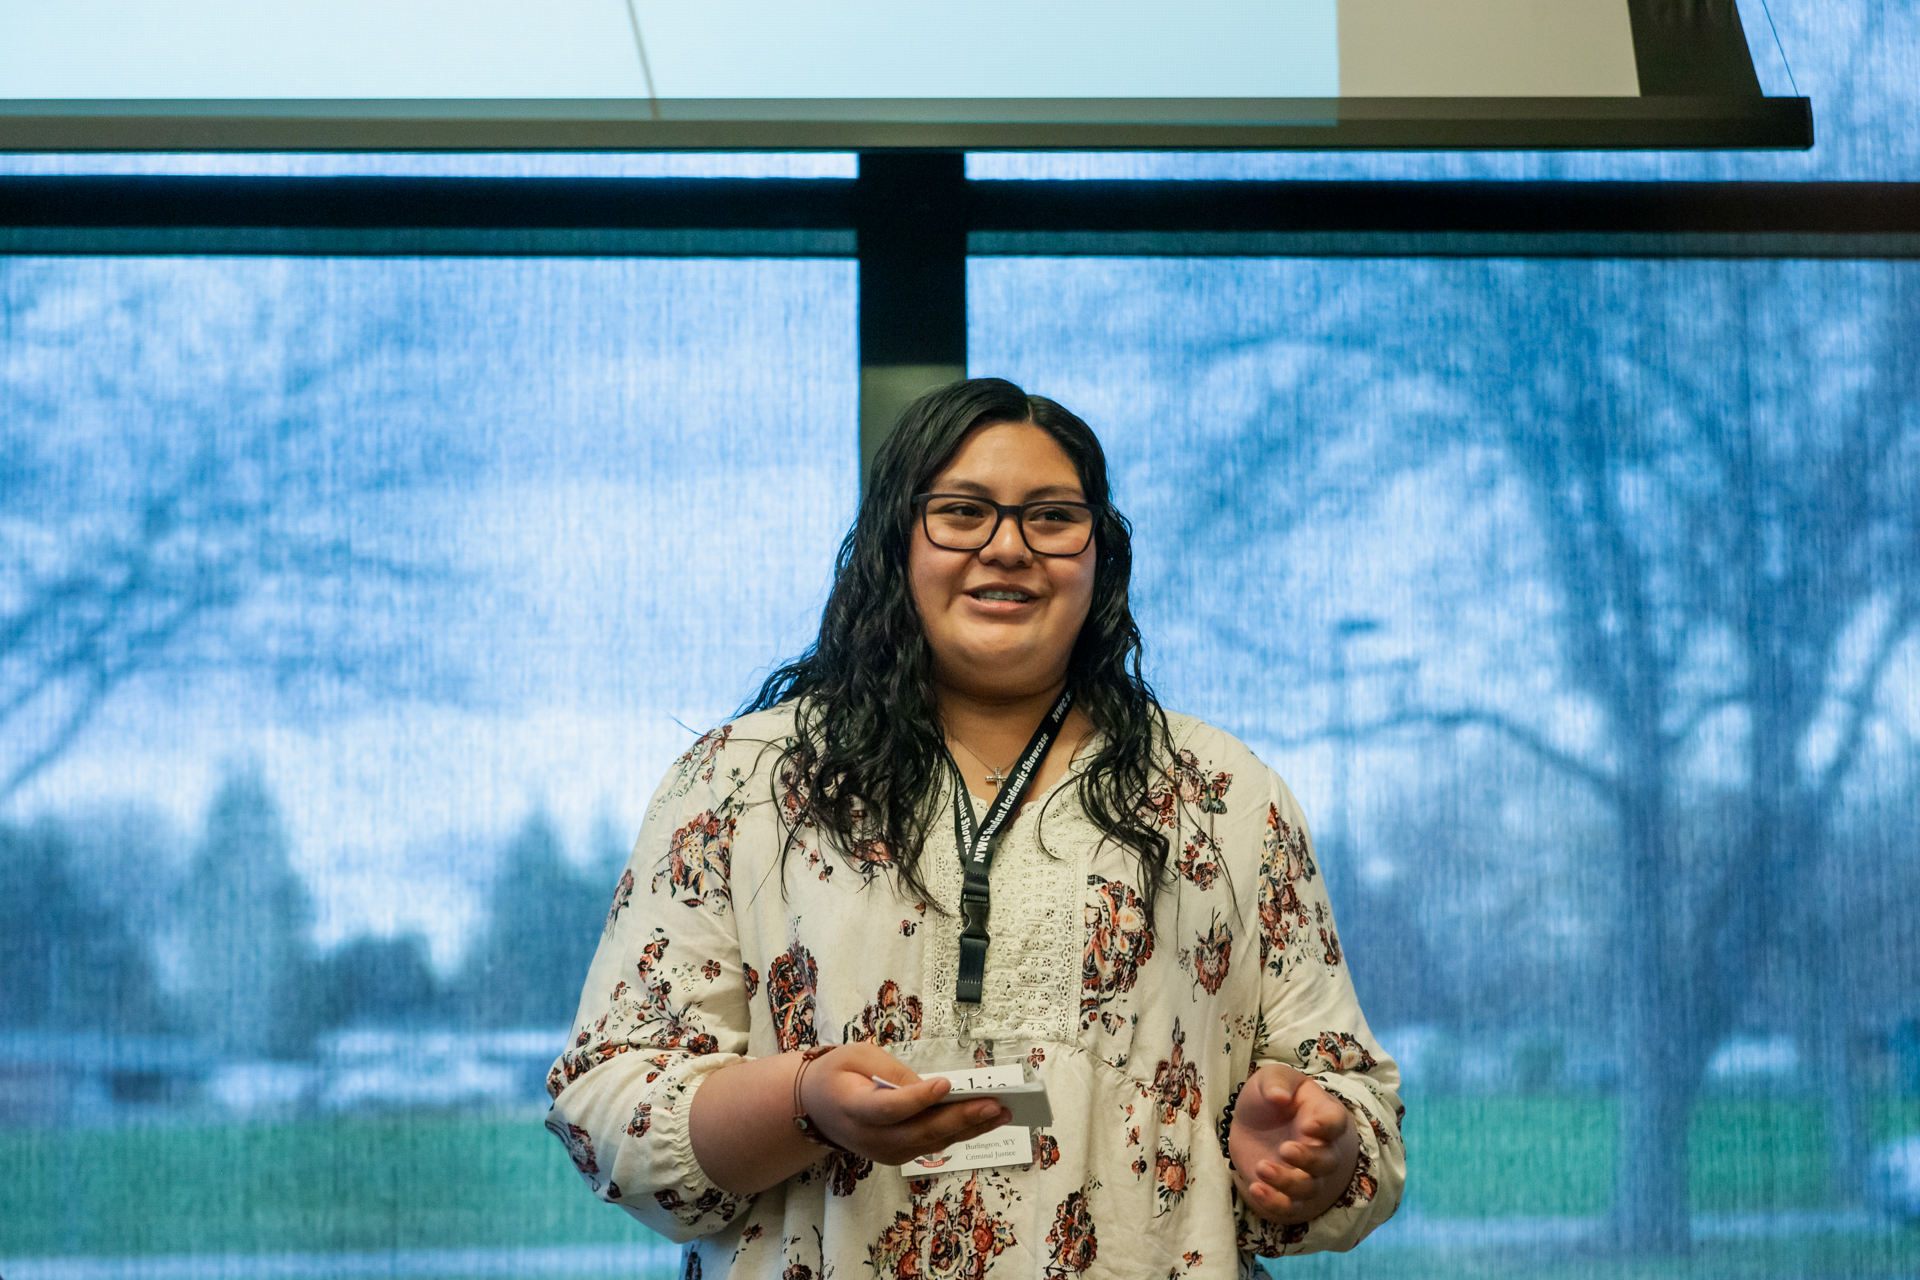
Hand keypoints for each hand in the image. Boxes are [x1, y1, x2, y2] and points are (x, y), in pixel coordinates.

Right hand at [800, 1043, 1011, 1165]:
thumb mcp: (858, 1056)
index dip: (918, 1099)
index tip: (945, 1084)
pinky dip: (959, 1132)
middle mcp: (872, 1138)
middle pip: (920, 1132)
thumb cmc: (838, 1074)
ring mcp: (885, 1152)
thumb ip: (893, 1072)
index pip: (890, 1108)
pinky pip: (931, 1144)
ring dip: (969, 1128)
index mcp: (855, 1108)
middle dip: (961, 1118)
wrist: (815, 1108)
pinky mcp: (898, 1155)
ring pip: (932, 1143)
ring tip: (1002, 1112)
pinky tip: (985, 1119)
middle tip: (995, 1105)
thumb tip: (933, 1088)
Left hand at [1227, 1063, 1358, 1224]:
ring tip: (1261, 1167)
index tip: (1308, 1126)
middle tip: (1284, 1149)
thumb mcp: (1269, 1079)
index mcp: (1322, 1115)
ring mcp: (1306, 1172)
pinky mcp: (1287, 1191)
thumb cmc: (1269, 1096)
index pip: (1336, 1122)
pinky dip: (1276, 1204)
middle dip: (1308, 1159)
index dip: (1327, 1127)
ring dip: (1288, 1182)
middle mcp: (1321, 1146)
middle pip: (1328, 1161)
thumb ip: (1277, 1083)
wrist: (1251, 1123)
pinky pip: (1290, 1207)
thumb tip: (1280, 1097)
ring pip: (1310, 1188)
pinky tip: (1255, 1189)